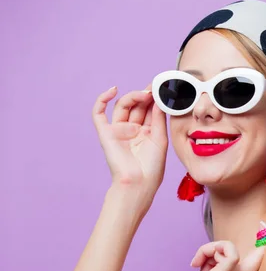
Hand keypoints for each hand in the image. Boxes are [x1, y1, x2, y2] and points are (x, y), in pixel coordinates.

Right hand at [92, 84, 167, 198]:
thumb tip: (159, 99)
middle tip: (154, 88)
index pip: (148, 110)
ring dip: (132, 97)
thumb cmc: (152, 167)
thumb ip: (158, 119)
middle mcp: (132, 129)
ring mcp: (118, 130)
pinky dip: (102, 100)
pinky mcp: (106, 133)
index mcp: (146, 132)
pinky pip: (99, 114)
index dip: (154, 98)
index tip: (162, 87)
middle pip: (136, 106)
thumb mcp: (160, 139)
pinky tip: (113, 90)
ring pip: (122, 106)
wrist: (139, 183)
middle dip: (145, 95)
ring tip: (145, 94)